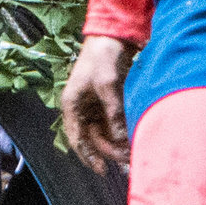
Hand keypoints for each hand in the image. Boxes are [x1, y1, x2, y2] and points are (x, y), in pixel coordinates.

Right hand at [60, 35, 134, 174]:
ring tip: (132, 153)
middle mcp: (81, 107)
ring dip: (116, 143)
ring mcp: (94, 104)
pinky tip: (132, 139)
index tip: (102, 170)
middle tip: (127, 161)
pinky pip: (112, 122)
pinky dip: (121, 131)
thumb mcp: (108, 86)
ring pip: (104, 132)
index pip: (76, 138)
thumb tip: (122, 140)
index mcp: (73, 104)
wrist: (113, 34)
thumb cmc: (104, 57)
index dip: (88, 156)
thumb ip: (114, 114)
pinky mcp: (107, 100)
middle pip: (92, 138)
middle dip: (109, 151)